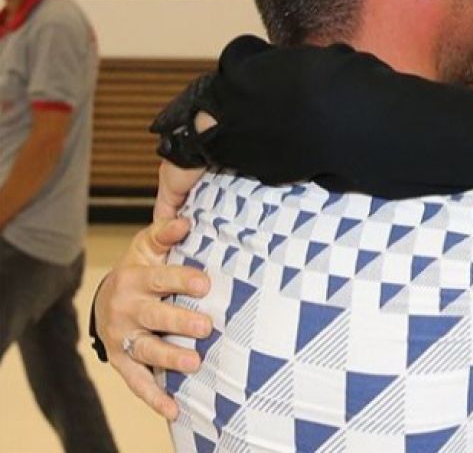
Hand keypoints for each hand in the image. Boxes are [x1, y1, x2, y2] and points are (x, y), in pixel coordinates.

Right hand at [96, 161, 211, 419]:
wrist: (106, 301)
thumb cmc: (140, 270)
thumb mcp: (147, 247)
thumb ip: (164, 234)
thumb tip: (185, 221)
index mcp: (134, 279)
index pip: (159, 278)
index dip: (180, 280)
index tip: (204, 283)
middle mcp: (126, 310)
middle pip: (154, 316)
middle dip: (179, 321)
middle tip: (206, 326)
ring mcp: (124, 339)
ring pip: (147, 350)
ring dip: (170, 358)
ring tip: (194, 363)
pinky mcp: (123, 362)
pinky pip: (138, 382)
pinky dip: (155, 398)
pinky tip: (175, 410)